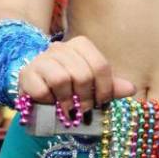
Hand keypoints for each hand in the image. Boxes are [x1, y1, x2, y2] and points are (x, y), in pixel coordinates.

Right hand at [17, 35, 134, 116]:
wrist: (37, 91)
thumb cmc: (69, 89)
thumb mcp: (91, 88)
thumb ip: (110, 87)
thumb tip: (131, 88)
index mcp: (79, 46)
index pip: (99, 64)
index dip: (104, 88)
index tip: (101, 103)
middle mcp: (59, 48)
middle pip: (82, 73)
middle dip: (85, 98)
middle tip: (83, 111)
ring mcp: (41, 59)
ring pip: (61, 79)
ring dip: (67, 101)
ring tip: (68, 110)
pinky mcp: (27, 75)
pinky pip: (42, 90)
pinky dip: (49, 102)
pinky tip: (50, 104)